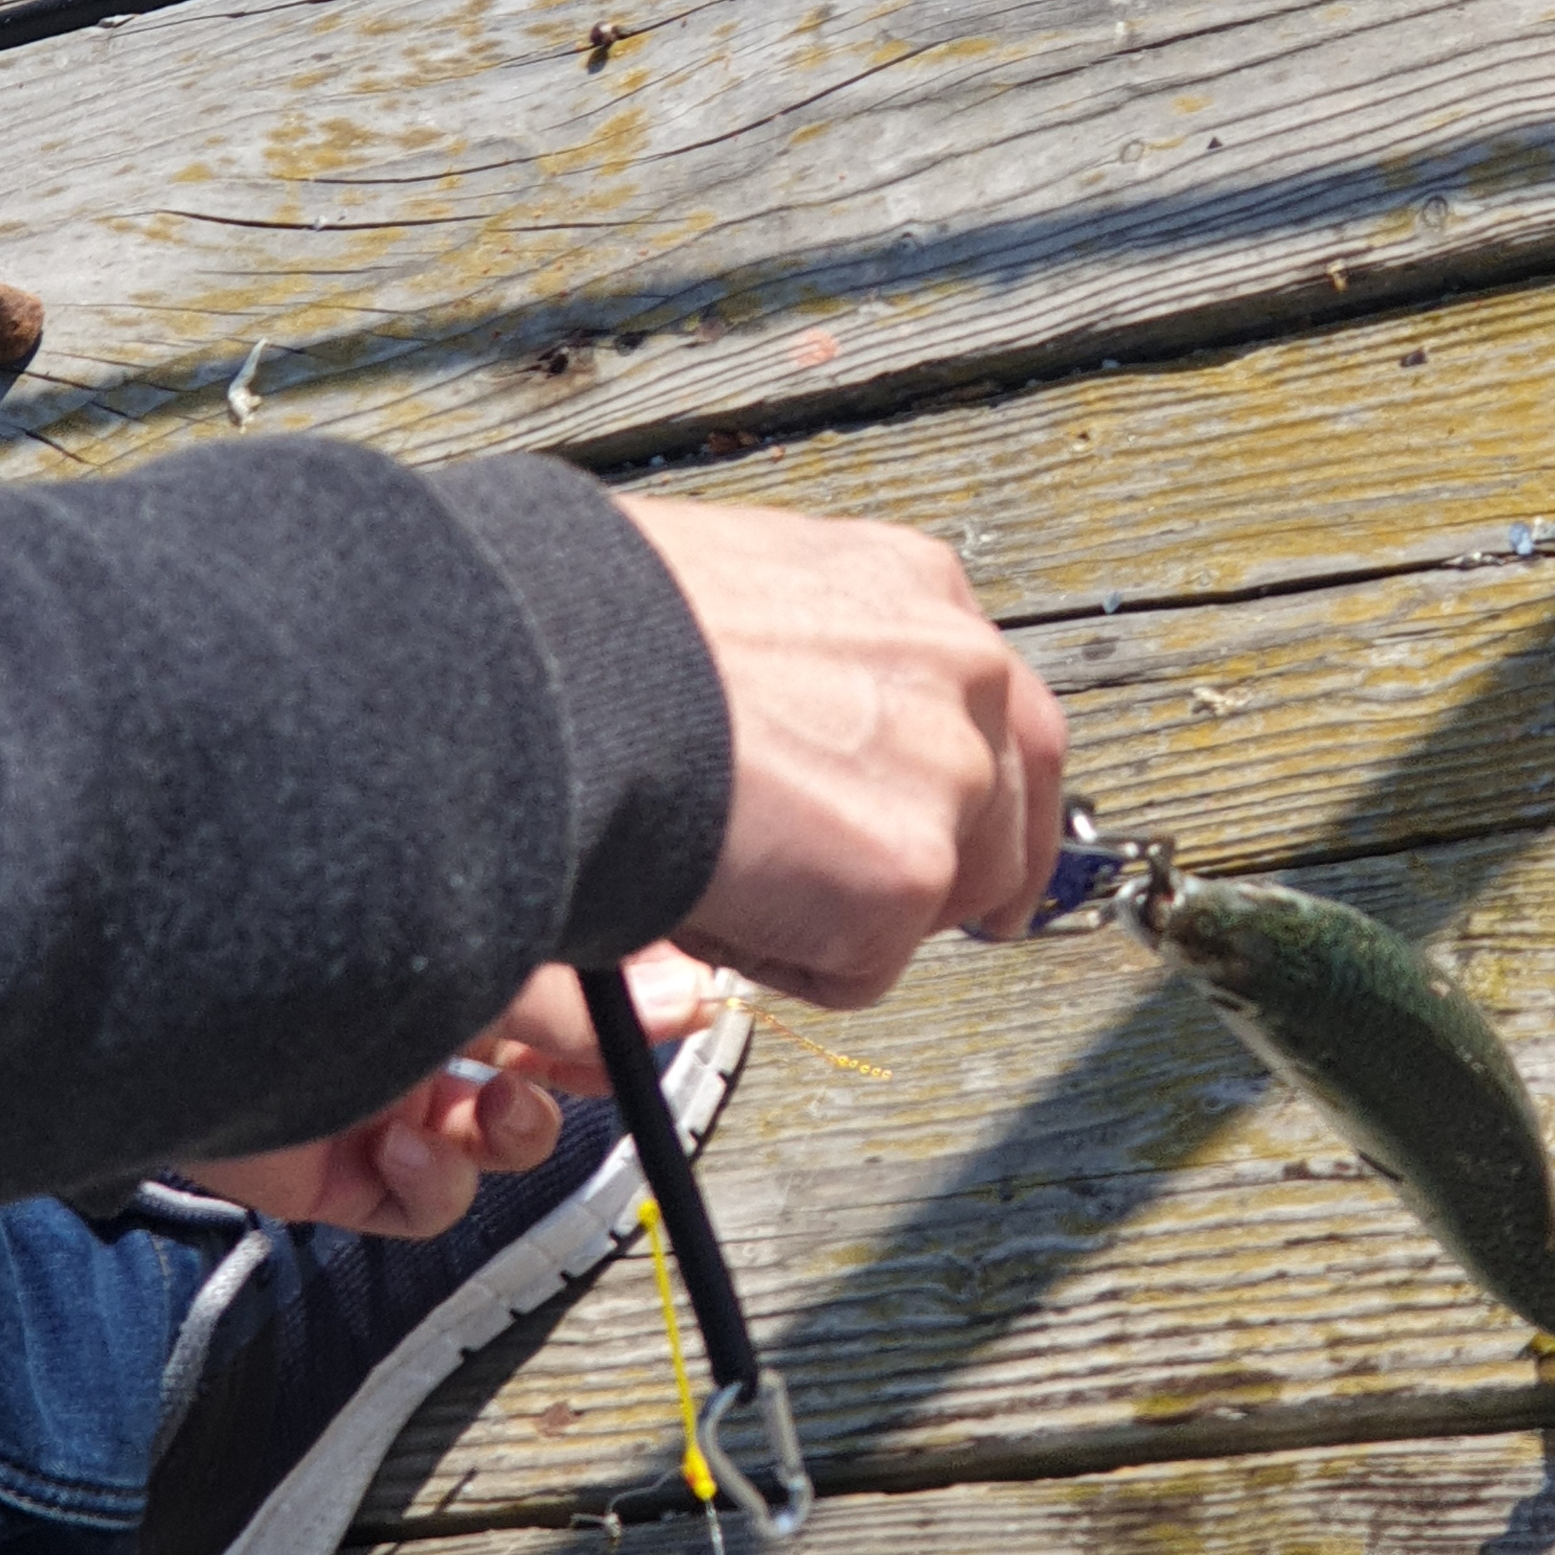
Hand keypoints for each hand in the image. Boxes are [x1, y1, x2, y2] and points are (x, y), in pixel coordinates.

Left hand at [180, 945, 719, 1235]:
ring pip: (488, 1137)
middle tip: (616, 1074)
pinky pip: (416, 1203)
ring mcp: (375, 1083)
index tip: (683, 1014)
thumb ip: (576, 999)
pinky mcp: (329, 1160)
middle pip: (541, 1056)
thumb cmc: (308, 933)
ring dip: (516, 1134)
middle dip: (587, 1074)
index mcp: (457, 930)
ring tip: (499, 1110)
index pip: (572, 972)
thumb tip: (688, 1004)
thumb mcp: (473, 954)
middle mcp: (418, 1003)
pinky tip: (406, 1147)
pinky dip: (431, 1186)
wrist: (161, 991)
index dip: (630, 1004)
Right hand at [620, 495, 1066, 1009]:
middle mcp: (957, 669)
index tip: (961, 841)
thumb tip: (801, 732)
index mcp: (914, 585)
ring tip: (731, 876)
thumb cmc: (596, 631)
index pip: (1001, 705)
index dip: (977, 792)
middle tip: (862, 911)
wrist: (548, 675)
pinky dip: (784, 964)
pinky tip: (714, 899)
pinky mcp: (909, 871)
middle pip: (1006, 813)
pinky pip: (860, 968)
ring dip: (841, 916)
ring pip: (935, 901)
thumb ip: (813, 662)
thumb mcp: (742, 596)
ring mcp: (948, 772)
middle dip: (942, 874)